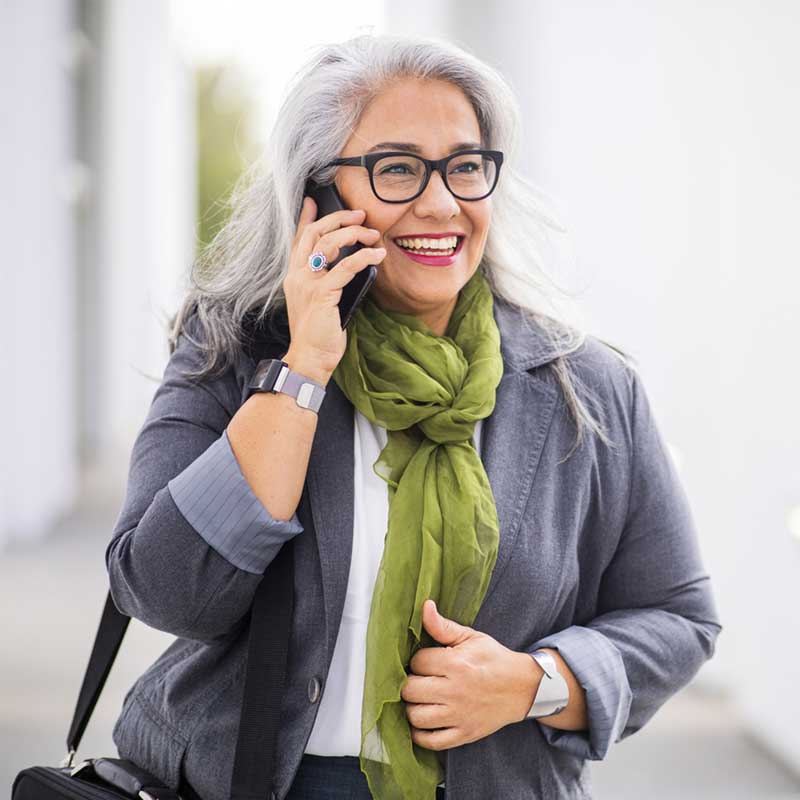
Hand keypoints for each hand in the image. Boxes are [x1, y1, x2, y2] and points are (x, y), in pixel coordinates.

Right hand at [282, 196, 386, 376]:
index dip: (306, 218)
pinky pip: (345, 267)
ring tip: (373, 235)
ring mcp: (308, 283)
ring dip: (354, 234)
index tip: (312, 200)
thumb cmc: (318, 334)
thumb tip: (348, 267)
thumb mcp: (320, 302)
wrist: (309, 358)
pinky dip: (364, 257)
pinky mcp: (322, 294)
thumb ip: (327, 282)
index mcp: (295, 276)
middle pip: (315, 234)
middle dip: (338, 218)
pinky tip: (377, 255)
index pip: (299, 239)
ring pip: (329, 244)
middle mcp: (298, 275)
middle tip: (360, 214)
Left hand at [401, 599, 542, 750]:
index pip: (418, 662)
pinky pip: (431, 741)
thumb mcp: (471, 637)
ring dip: (412, 707)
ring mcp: (459, 716)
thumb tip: (425, 606)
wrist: (522, 688)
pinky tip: (422, 721)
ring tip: (420, 699)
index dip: (418, 660)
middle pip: (411, 690)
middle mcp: (455, 691)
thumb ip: (443, 626)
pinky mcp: (463, 734)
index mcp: (456, 664)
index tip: (425, 661)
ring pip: (416, 716)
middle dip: (410, 683)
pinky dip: (419, 734)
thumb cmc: (493, 659)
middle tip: (418, 680)